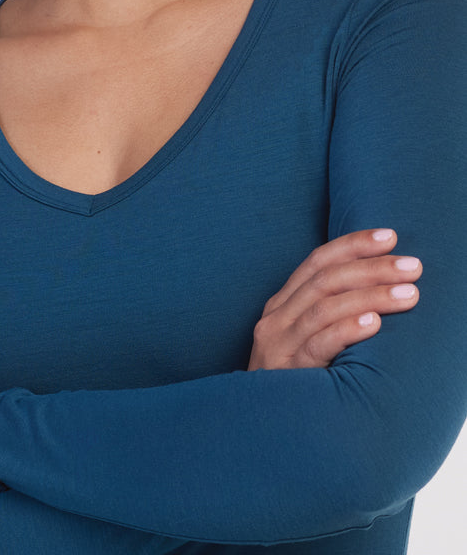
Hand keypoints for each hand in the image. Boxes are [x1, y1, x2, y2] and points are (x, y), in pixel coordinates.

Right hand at [247, 228, 420, 370]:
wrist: (258, 433)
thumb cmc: (294, 385)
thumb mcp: (304, 342)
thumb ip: (328, 315)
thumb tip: (379, 288)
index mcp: (282, 305)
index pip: (318, 262)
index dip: (353, 245)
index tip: (390, 236)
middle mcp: (276, 319)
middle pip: (326, 279)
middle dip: (372, 267)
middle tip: (413, 266)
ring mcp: (279, 345)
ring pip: (326, 307)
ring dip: (371, 296)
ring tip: (409, 293)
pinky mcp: (287, 372)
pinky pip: (318, 344)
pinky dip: (347, 329)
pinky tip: (374, 323)